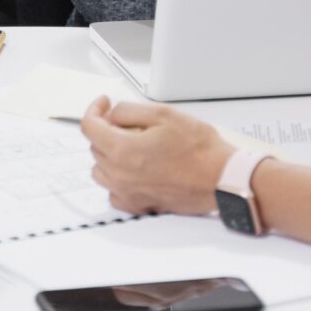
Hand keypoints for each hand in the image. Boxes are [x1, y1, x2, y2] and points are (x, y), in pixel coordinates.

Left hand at [79, 96, 235, 215]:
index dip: (95, 110)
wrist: (222, 178)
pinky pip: (114, 193)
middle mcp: (120, 175)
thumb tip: (112, 113)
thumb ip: (129, 111)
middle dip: (106, 130)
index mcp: (122, 150)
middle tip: (126, 122)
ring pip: (101, 170)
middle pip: (95, 147)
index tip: (104, 104)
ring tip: (131, 145)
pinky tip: (134, 170)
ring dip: (109, 155)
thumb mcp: (163, 114)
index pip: (89, 127)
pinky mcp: (140, 205)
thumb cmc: (200, 150)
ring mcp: (128, 193)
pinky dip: (117, 180)